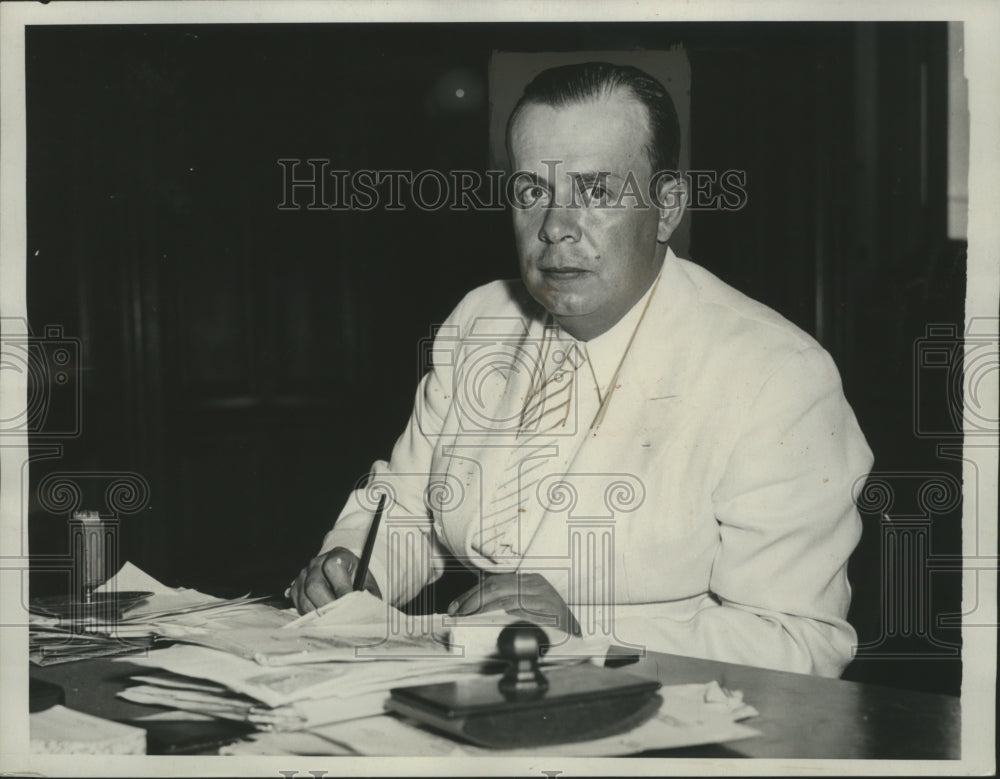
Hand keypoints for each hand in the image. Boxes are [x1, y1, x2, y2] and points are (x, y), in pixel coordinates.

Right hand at [288, 547, 381, 614]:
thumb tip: (363, 612)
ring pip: (304, 598)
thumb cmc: (359, 581)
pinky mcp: (296, 587)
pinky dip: (309, 615)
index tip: (348, 605)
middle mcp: (317, 562)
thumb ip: (367, 596)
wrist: (348, 576)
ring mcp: (304, 574)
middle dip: (327, 606)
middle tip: (337, 619)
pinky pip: (298, 604)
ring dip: (317, 614)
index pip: (332, 567)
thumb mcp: (368, 585)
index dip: (340, 588)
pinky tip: (321, 618)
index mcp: (338, 556)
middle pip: (314, 585)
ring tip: (331, 622)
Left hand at [447, 573, 580, 635]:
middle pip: (495, 586)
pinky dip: (506, 612)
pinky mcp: (550, 608)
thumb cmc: (547, 623)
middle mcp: (534, 583)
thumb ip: (506, 604)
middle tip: (457, 612)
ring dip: (483, 607)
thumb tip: (473, 611)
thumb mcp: (526, 607)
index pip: (493, 582)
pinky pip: (523, 607)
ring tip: (468, 617)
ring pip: (505, 596)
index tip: (455, 607)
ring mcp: (543, 595)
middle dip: (472, 599)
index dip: (471, 594)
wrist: (576, 634)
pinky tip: (493, 618)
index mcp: (527, 580)